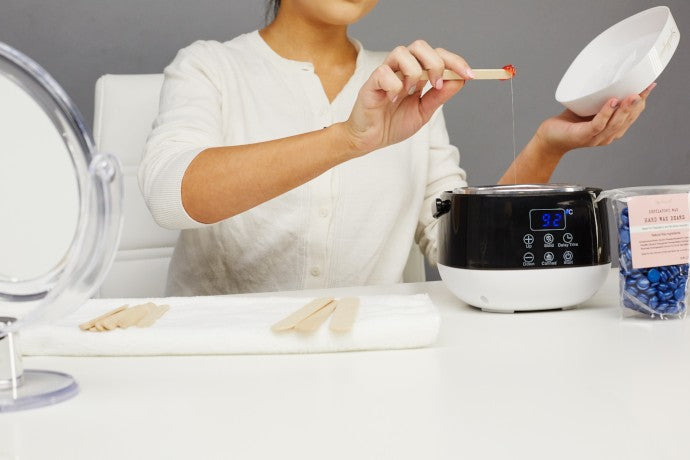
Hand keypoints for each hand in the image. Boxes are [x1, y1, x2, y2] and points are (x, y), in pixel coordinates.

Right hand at [344, 40, 472, 155]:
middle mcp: (401, 69)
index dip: (455, 61)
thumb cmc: (393, 124)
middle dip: (435, 63)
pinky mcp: (371, 82)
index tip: (470, 75)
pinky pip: (384, 73)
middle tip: (437, 84)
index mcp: (416, 74)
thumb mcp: (424, 112)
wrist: (370, 140)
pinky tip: (392, 100)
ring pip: (402, 52)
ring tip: (410, 92)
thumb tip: (460, 80)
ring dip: (413, 72)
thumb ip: (439, 96)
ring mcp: (386, 74)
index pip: (437, 55)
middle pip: (420, 46)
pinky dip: (394, 87)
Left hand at [536, 83, 655, 154]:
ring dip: (624, 108)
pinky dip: (605, 113)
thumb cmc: (569, 122)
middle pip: (627, 119)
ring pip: (615, 123)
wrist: (549, 137)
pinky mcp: (582, 136)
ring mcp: (596, 138)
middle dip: (637, 104)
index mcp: (613, 129)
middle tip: (645, 88)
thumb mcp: (589, 107)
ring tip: (631, 95)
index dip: (642, 101)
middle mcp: (608, 136)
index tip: (650, 85)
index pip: (632, 116)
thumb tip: (612, 76)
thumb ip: (601, 97)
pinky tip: (611, 102)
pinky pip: (597, 125)